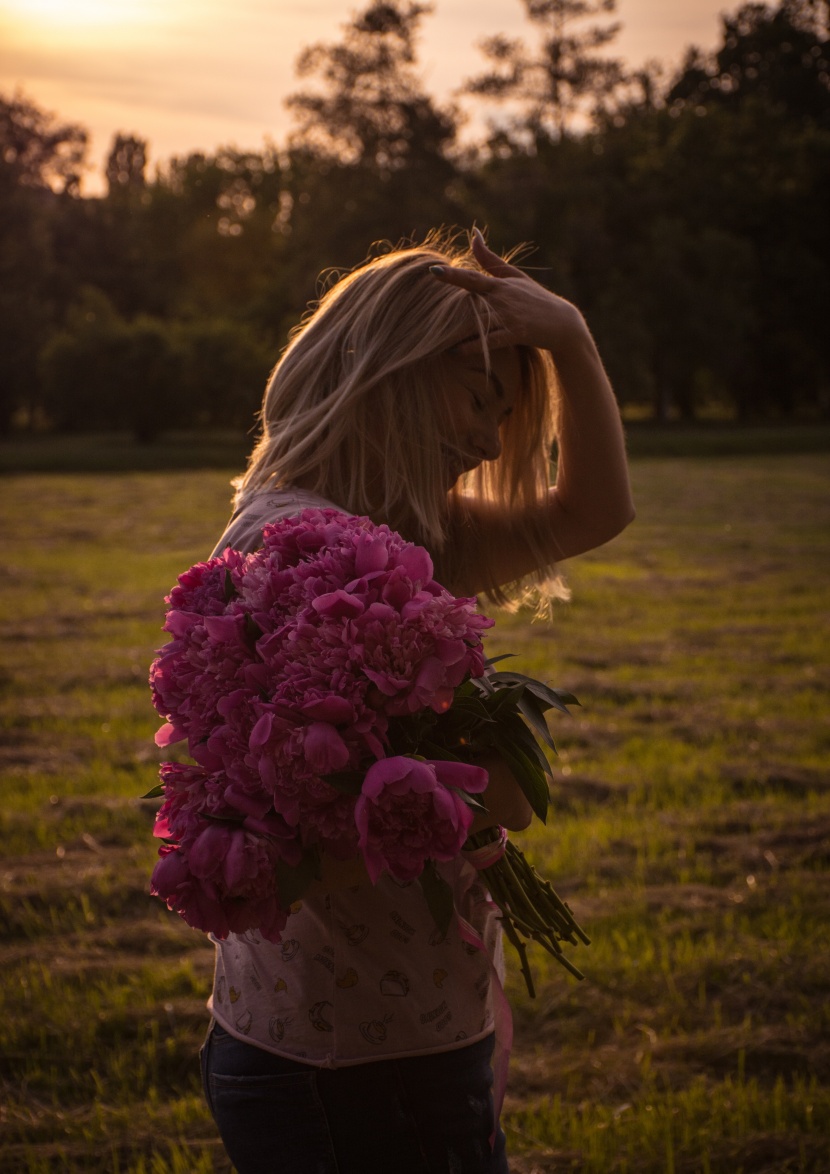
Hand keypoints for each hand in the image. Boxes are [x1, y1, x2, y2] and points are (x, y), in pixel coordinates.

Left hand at [430, 228, 588, 356]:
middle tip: (425, 303)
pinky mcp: (517, 333)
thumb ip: (489, 259)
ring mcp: (510, 316)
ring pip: (479, 321)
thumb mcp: (513, 276)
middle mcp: (503, 298)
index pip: (472, 277)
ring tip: (434, 336)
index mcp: (500, 284)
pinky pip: (491, 340)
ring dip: (457, 329)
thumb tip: (473, 233)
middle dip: (450, 301)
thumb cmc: (534, 298)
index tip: (433, 271)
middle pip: (472, 298)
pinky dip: (473, 346)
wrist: (562, 323)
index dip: (452, 275)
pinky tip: (455, 351)